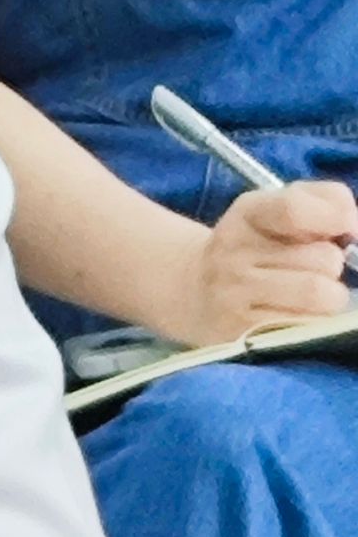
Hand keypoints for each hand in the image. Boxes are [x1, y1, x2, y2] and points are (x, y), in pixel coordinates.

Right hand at [160, 182, 356, 344]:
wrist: (194, 291)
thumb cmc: (256, 247)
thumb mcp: (280, 210)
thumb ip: (327, 201)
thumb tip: (354, 224)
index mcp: (246, 215)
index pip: (294, 210)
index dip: (337, 219)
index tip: (349, 229)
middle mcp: (231, 255)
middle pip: (323, 259)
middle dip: (333, 268)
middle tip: (315, 271)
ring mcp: (231, 298)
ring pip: (319, 296)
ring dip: (330, 298)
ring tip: (312, 297)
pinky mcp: (238, 336)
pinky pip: (305, 328)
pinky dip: (314, 323)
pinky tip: (298, 317)